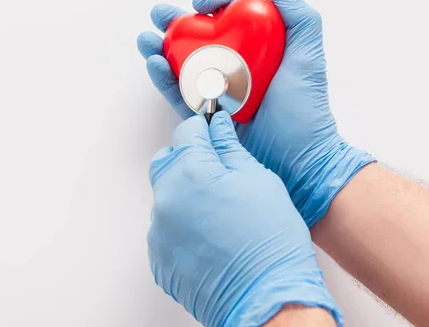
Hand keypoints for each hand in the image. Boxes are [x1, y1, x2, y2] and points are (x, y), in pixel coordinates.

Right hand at [138, 0, 374, 226]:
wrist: (297, 159)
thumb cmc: (306, 110)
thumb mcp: (308, 59)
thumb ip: (301, 20)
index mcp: (257, 47)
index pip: (230, 15)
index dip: (213, 2)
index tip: (201, 3)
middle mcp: (235, 65)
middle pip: (200, 37)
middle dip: (176, 23)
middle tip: (158, 15)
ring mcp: (218, 90)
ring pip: (184, 63)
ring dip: (162, 48)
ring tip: (146, 38)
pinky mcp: (206, 114)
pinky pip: (181, 93)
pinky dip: (165, 79)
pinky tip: (154, 64)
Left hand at [148, 111, 341, 325]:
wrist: (267, 299)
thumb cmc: (270, 243)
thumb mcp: (258, 180)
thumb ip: (230, 149)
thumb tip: (218, 129)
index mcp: (191, 173)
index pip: (185, 133)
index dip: (202, 130)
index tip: (212, 133)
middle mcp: (166, 199)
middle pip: (167, 162)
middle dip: (188, 158)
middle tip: (216, 172)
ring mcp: (158, 231)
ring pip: (165, 196)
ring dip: (184, 193)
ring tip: (218, 212)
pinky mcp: (158, 256)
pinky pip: (165, 227)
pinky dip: (181, 224)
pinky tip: (209, 235)